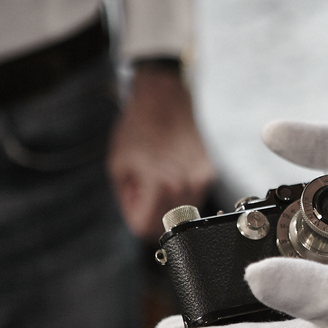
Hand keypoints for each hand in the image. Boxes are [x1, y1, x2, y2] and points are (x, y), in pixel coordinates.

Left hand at [107, 66, 215, 239]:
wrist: (165, 99)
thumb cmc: (139, 127)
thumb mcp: (118, 164)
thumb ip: (127, 198)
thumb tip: (139, 218)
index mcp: (159, 186)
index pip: (145, 229)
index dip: (134, 218)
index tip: (133, 204)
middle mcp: (185, 186)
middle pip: (167, 226)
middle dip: (152, 213)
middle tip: (144, 188)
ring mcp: (201, 180)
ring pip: (184, 214)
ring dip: (169, 204)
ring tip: (160, 176)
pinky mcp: (210, 173)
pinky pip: (194, 195)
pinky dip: (182, 190)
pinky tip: (174, 168)